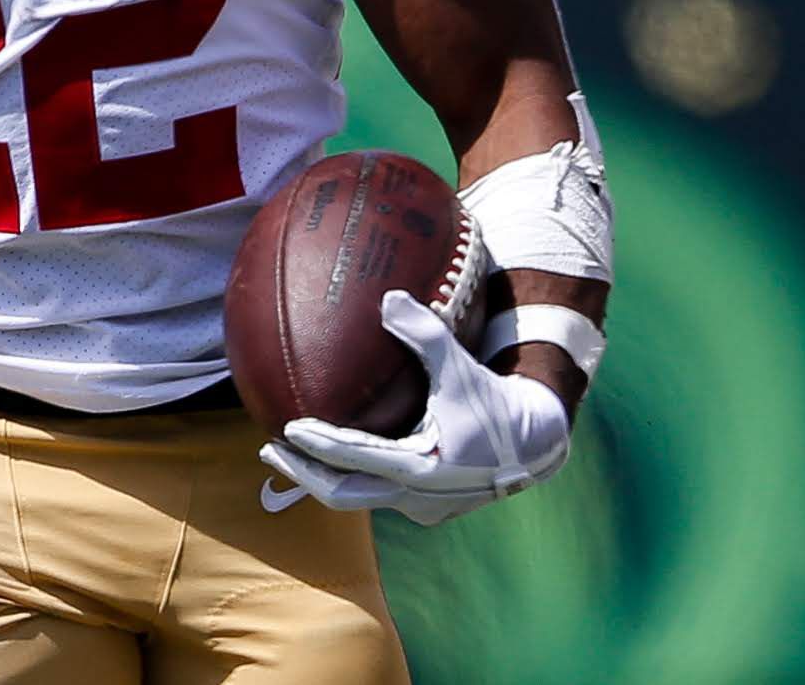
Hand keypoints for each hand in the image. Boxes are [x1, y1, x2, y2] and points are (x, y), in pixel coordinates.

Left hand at [259, 290, 568, 525]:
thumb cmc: (494, 402)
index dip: (319, 447)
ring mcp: (420, 507)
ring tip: (288, 453)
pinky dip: (352, 477)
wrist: (535, 445)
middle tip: (268, 448)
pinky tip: (332, 457)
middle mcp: (417, 495)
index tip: (286, 429)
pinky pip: (378, 495)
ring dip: (322, 478)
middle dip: (303, 474)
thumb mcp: (461, 367)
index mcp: (423, 467)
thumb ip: (426, 333)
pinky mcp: (426, 508)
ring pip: (359, 498)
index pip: (356, 460)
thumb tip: (388, 297)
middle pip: (344, 494)